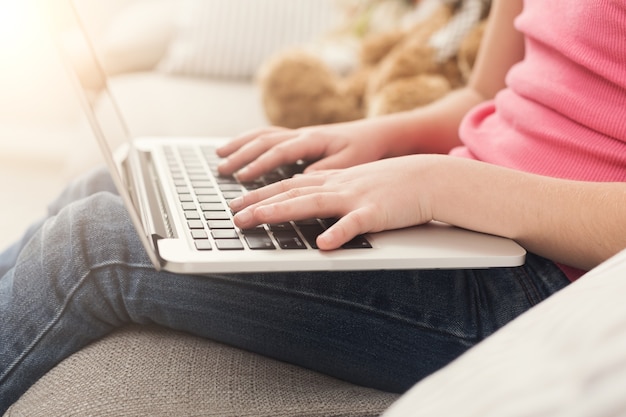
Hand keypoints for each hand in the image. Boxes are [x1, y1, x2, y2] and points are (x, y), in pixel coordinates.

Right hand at [216, 121, 389, 181]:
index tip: (243, 177)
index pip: (281, 150)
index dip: (261, 164)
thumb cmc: (366, 150)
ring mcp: (299, 133)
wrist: (378, 134)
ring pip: (263, 135)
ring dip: (240, 145)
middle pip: (264, 141)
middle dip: (241, 155)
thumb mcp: (351, 163)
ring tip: (219, 156)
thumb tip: (300, 180)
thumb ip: (326, 171)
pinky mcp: (299, 138)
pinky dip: (250, 142)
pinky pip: (268, 136)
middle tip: (222, 171)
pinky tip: (239, 150)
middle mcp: (302, 133)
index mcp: (313, 139)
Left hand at [229, 155, 435, 249]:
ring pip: (313, 203)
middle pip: (292, 192)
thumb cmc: (393, 185)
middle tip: (232, 215)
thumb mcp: (357, 185)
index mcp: (334, 181)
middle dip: (259, 203)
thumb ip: (333, 195)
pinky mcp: (376, 212)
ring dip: (281, 211)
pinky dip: (339, 233)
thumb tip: (309, 207)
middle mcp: (338, 186)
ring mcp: (356, 197)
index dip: (262, 193)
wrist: (429, 177)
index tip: (238, 202)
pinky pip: (355, 224)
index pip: (290, 185)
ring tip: (256, 220)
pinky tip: (323, 244)